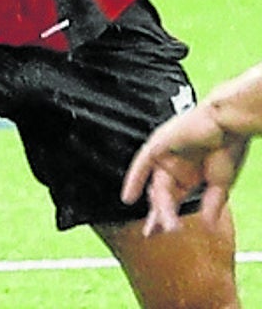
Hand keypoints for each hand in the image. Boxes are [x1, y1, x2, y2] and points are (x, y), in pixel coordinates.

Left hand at [120, 105, 249, 234]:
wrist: (228, 123)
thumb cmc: (228, 146)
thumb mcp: (221, 182)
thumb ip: (212, 202)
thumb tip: (210, 226)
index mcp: (188, 174)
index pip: (172, 198)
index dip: (166, 216)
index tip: (162, 232)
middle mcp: (174, 165)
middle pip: (161, 195)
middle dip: (159, 215)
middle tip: (154, 234)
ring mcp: (165, 155)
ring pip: (156, 185)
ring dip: (158, 205)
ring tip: (159, 225)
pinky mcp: (158, 145)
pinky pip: (142, 165)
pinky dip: (134, 180)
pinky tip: (128, 198)